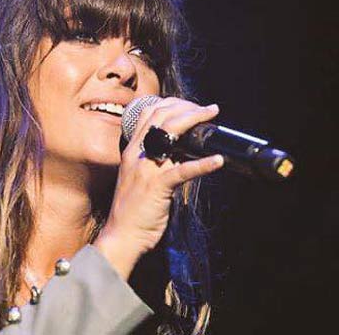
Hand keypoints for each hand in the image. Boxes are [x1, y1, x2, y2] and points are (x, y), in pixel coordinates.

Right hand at [93, 97, 223, 279]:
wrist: (121, 236)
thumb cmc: (132, 210)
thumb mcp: (138, 177)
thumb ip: (154, 161)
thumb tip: (180, 151)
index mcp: (132, 150)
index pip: (149, 114)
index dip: (171, 103)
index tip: (190, 105)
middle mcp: (137, 154)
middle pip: (162, 116)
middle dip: (187, 107)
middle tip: (208, 109)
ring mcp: (146, 168)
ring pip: (171, 133)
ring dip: (195, 121)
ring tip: (212, 117)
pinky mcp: (157, 186)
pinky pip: (183, 170)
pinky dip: (203, 164)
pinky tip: (218, 161)